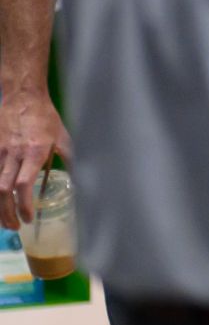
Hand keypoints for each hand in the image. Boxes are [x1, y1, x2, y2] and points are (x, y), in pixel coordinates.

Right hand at [0, 88, 70, 229]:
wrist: (22, 97)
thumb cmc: (45, 118)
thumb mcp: (63, 138)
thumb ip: (71, 158)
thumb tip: (85, 178)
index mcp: (33, 152)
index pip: (23, 184)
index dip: (24, 205)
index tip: (29, 219)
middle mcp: (12, 154)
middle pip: (3, 190)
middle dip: (7, 213)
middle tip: (15, 227)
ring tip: (4, 222)